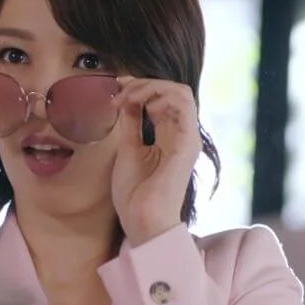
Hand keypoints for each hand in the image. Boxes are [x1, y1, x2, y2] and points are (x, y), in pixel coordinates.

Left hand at [110, 76, 200, 246]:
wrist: (142, 222)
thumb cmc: (136, 194)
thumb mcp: (128, 149)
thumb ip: (131, 124)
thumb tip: (127, 100)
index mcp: (169, 136)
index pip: (162, 98)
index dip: (139, 87)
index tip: (115, 89)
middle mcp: (182, 134)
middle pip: (172, 91)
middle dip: (143, 83)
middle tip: (119, 90)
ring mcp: (187, 138)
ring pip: (180, 92)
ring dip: (151, 86)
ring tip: (127, 96)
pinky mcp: (188, 143)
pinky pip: (183, 104)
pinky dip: (160, 95)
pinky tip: (141, 104)